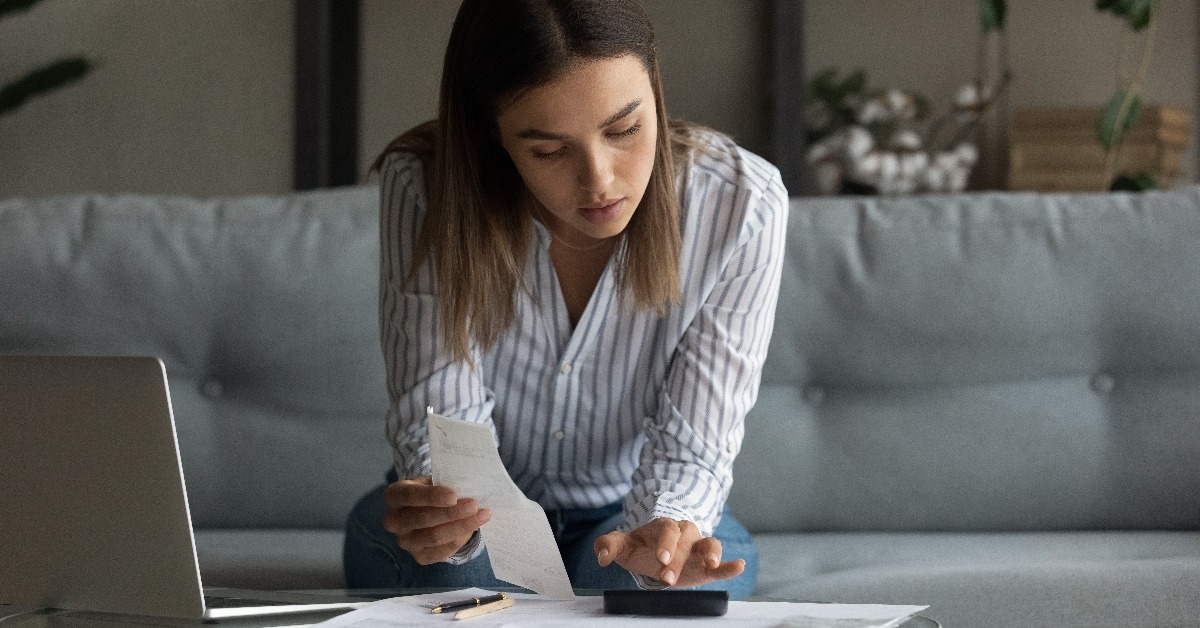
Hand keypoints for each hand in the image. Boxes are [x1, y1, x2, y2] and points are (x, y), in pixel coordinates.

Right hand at [381, 475, 491, 564]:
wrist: (425, 511)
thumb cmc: (430, 491)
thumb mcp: (433, 482)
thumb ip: (445, 484)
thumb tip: (468, 490)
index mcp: (394, 496)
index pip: (410, 496)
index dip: (432, 496)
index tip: (454, 496)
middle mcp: (393, 521)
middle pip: (423, 519)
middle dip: (451, 513)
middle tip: (474, 505)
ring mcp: (405, 542)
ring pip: (434, 537)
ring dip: (460, 526)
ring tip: (481, 516)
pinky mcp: (419, 557)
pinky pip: (442, 551)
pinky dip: (460, 539)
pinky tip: (473, 528)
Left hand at [594, 518, 744, 586]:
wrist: (656, 552)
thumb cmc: (640, 547)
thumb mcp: (623, 545)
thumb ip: (608, 546)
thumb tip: (601, 556)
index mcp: (664, 527)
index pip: (667, 530)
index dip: (666, 543)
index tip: (661, 558)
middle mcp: (685, 534)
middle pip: (688, 540)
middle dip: (679, 558)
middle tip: (667, 577)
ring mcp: (698, 548)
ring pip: (711, 544)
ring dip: (713, 553)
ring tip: (713, 563)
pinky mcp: (707, 565)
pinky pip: (722, 564)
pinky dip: (731, 565)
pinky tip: (739, 565)